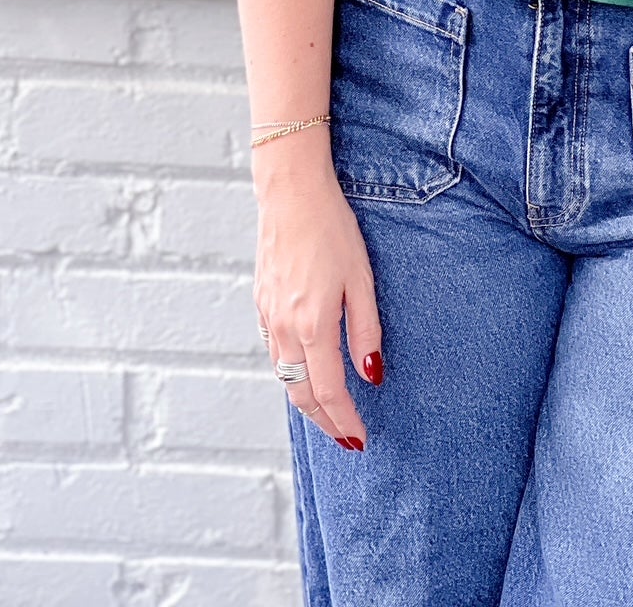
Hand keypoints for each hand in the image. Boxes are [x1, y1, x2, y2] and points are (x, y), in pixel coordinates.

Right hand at [253, 151, 383, 450]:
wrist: (290, 193)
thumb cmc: (333, 229)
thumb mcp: (362, 278)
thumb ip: (365, 330)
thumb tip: (371, 376)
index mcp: (312, 325)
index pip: (329, 391)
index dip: (344, 420)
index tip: (360, 439)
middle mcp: (284, 329)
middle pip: (301, 393)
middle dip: (324, 422)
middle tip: (345, 439)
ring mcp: (268, 317)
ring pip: (283, 376)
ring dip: (305, 401)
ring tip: (328, 415)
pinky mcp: (261, 304)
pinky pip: (273, 353)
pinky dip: (289, 373)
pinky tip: (303, 373)